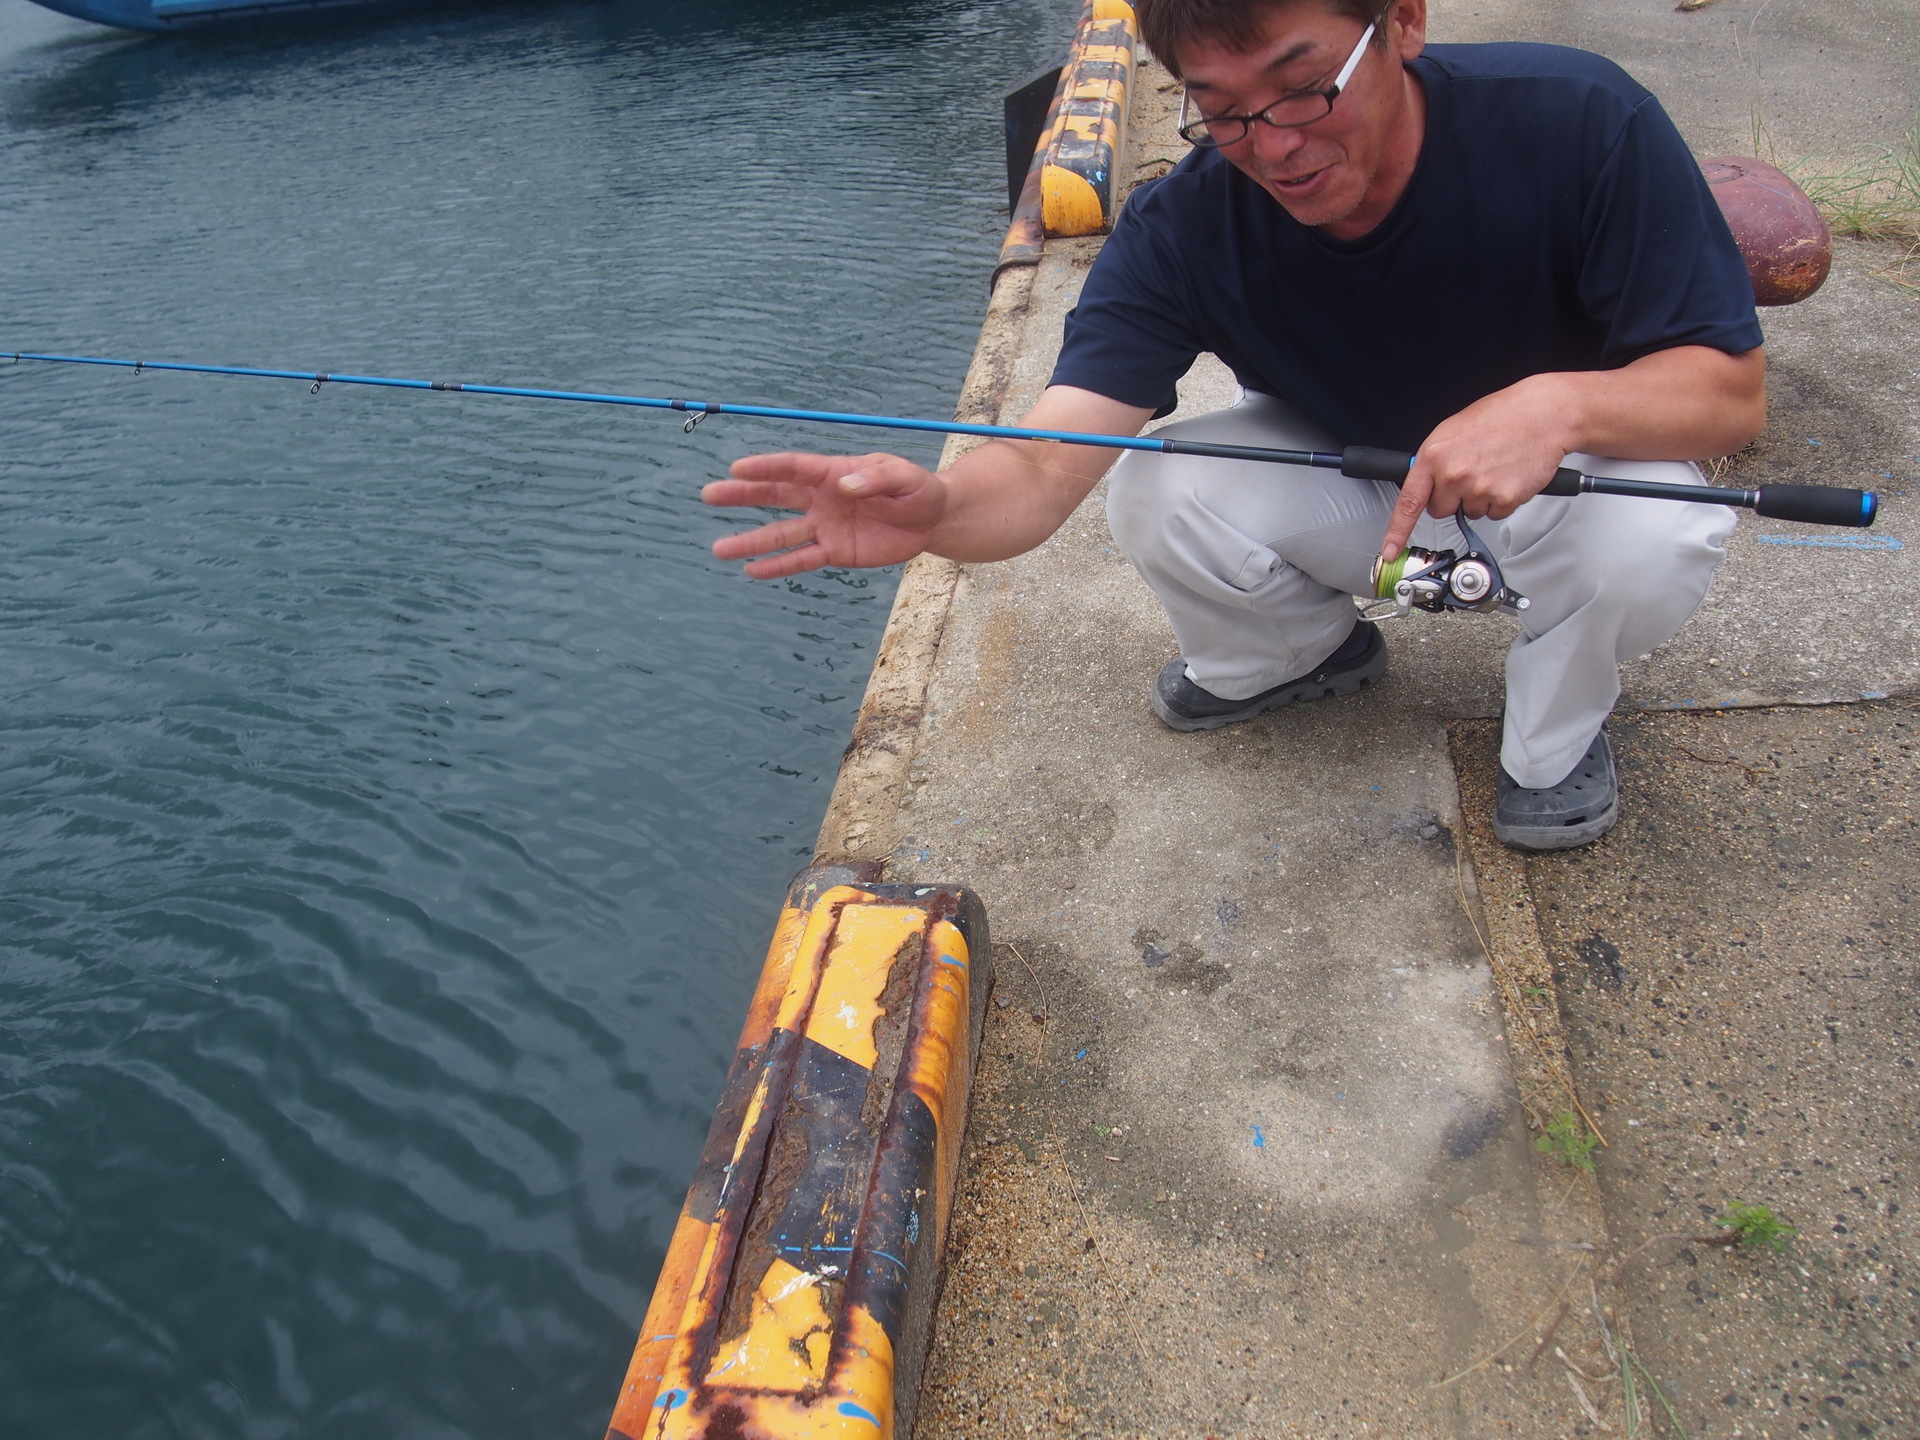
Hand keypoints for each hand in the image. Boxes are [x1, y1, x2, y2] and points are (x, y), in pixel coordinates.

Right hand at [703, 451, 948, 578]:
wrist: (931, 520)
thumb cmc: (917, 489)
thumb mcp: (905, 478)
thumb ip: (876, 479)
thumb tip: (845, 486)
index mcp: (834, 472)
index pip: (794, 467)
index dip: (766, 467)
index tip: (737, 468)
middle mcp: (822, 498)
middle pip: (775, 495)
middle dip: (742, 495)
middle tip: (709, 495)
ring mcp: (825, 525)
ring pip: (781, 533)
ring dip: (751, 542)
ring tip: (719, 549)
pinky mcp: (834, 551)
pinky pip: (802, 559)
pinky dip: (778, 566)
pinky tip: (751, 570)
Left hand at [1380, 376, 1574, 559]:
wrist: (1543, 414)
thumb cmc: (1501, 416)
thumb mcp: (1453, 430)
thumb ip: (1435, 460)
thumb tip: (1425, 483)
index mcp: (1434, 455)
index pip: (1408, 502)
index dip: (1397, 531)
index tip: (1389, 551)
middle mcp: (1453, 473)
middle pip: (1440, 510)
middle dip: (1453, 498)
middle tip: (1472, 472)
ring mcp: (1479, 488)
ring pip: (1469, 512)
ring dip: (1479, 497)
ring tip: (1494, 468)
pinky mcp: (1504, 499)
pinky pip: (1494, 513)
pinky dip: (1501, 500)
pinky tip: (1507, 476)